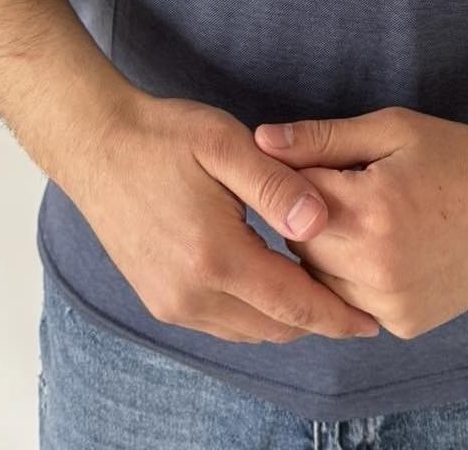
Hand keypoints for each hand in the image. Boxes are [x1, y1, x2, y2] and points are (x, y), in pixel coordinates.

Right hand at [65, 93, 380, 343]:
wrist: (96, 143)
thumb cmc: (163, 136)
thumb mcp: (226, 144)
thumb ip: (277, 185)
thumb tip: (321, 221)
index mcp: (213, 258)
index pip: (292, 305)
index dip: (336, 317)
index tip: (371, 322)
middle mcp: (189, 294)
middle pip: (273, 328)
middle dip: (317, 322)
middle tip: (355, 305)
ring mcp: (170, 302)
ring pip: (247, 332)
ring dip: (285, 319)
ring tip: (320, 294)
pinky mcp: (158, 298)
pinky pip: (220, 323)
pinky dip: (254, 314)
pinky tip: (272, 285)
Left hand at [252, 107, 467, 339]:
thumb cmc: (455, 155)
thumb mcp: (390, 130)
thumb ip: (322, 138)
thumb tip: (260, 140)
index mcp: (369, 208)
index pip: (290, 195)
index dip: (296, 175)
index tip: (311, 164)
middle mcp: (375, 265)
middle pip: (298, 242)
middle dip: (309, 215)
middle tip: (344, 190)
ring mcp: (390, 302)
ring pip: (319, 279)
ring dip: (328, 251)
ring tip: (364, 220)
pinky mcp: (404, 324)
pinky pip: (351, 303)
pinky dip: (354, 279)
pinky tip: (383, 250)